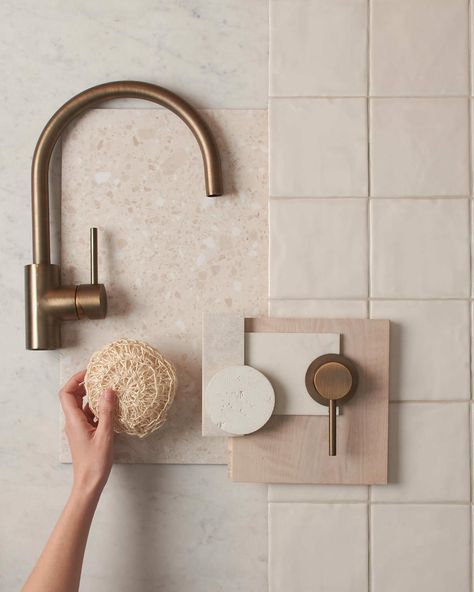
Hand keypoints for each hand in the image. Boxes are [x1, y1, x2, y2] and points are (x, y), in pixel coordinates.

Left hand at [60, 370, 115, 496]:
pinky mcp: (85, 433)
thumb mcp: (104, 435)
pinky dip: (97, 408)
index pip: (67, 393)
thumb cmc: (95, 462)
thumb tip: (108, 390)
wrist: (89, 483)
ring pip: (82, 405)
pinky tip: (110, 407)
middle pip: (73, 396)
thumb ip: (106, 411)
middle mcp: (73, 422)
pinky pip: (89, 415)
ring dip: (92, 396)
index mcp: (73, 420)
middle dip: (85, 384)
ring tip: (108, 389)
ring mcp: (78, 427)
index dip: (76, 379)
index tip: (91, 372)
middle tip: (101, 376)